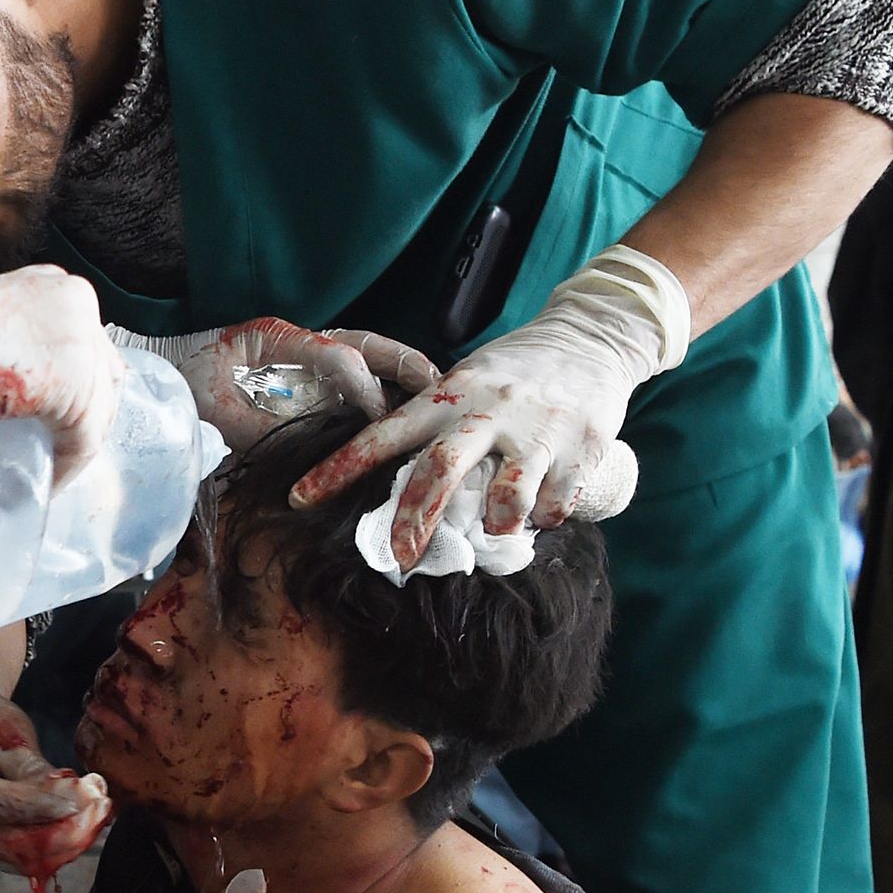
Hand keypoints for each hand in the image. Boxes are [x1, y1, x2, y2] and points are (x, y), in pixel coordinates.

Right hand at [0, 267, 119, 484]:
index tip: (54, 419)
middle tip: (54, 448)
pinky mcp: (75, 385)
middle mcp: (79, 305)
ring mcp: (82, 342)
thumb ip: (7, 348)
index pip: (87, 346)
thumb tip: (7, 394)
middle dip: (83, 416)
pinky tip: (46, 481)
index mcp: (56, 288)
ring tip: (46, 469)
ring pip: (99, 410)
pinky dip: (67, 465)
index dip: (76, 388)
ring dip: (75, 445)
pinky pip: (85, 439)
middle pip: (102, 375)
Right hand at [0, 660, 109, 875]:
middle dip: (62, 832)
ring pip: (18, 859)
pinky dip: (51, 846)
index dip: (45, 805)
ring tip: (96, 813)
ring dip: (64, 842)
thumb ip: (37, 772)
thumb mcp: (8, 734)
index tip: (86, 798)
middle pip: (9, 843)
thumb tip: (81, 799)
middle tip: (101, 806)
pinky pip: (16, 858)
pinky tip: (79, 825)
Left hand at [132, 318, 438, 450]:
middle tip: (438, 383)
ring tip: (436, 395)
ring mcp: (303, 357)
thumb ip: (257, 426)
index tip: (382, 417)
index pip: (334, 355)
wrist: (158, 392)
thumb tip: (308, 447)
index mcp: (274, 337)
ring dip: (400, 374)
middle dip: (402, 362)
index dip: (362, 387)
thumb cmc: (182, 393)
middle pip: (362, 344)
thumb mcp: (215, 410)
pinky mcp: (304, 377)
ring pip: (365, 356)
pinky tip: (404, 414)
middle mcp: (295, 342)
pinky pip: (351, 378)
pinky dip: (381, 391)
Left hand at [291, 245, 686, 564]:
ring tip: (494, 531)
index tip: (299, 498)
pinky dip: (545, 518)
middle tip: (400, 557)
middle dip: (414, 520)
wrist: (592, 336)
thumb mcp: (467, 381)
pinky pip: (555, 502)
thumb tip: (400, 486)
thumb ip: (437, 427)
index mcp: (449, 394)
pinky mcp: (582, 445)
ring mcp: (536, 428)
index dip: (339, 468)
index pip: (383, 433)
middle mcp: (487, 410)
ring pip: (507, 495)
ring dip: (496, 525)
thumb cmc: (515, 370)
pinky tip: (543, 512)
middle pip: (440, 470)